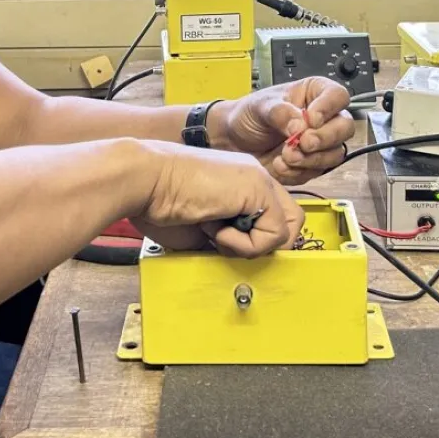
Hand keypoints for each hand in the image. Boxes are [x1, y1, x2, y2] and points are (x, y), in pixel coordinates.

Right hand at [130, 142, 303, 257]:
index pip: (275, 215)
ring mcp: (259, 180)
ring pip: (286, 231)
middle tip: (229, 245)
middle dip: (267, 245)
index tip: (230, 248)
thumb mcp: (201, 228)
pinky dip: (244, 244)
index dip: (261, 240)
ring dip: (252, 245)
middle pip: (294, 221)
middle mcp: (255, 177)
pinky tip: (215, 229)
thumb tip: (241, 260)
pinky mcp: (258, 189)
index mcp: (241, 182)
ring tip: (217, 234)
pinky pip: (273, 235)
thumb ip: (227, 239)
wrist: (144, 180)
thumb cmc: (159, 202)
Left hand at [213, 77, 356, 184]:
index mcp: (314, 94)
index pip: (338, 96)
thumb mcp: (260, 106)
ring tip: (285, 156)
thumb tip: (301, 124)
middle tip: (303, 143)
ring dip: (311, 159)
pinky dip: (299, 172)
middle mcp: (323, 118)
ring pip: (335, 154)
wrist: (234, 141)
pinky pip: (318, 172)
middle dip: (324, 139)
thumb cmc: (249, 115)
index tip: (310, 119)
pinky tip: (280, 166)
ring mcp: (320, 143)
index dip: (328, 109)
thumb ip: (280, 112)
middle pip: (344, 128)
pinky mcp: (312, 165)